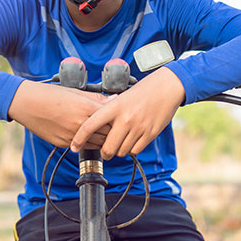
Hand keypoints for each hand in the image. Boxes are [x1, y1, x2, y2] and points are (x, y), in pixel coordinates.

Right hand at [8, 80, 113, 148]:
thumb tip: (113, 100)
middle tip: (117, 129)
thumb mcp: (75, 92)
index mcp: (85, 108)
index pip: (111, 119)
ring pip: (96, 144)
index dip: (118, 120)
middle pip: (107, 134)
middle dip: (113, 132)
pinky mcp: (63, 143)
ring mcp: (71, 136)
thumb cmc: (50, 95)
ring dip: (102, 140)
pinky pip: (82, 147)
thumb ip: (96, 98)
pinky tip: (89, 137)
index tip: (121, 119)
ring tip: (104, 135)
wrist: (27, 104)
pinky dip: (88, 143)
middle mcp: (80, 124)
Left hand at [70, 67, 184, 159]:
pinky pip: (135, 151)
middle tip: (105, 150)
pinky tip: (133, 140)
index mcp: (114, 107)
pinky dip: (132, 149)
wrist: (167, 87)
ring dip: (119, 150)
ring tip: (122, 141)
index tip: (74, 146)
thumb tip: (95, 125)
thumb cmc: (143, 91)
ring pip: (121, 151)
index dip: (79, 138)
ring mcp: (138, 127)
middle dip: (105, 152)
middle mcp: (125, 118)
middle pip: (107, 148)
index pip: (90, 125)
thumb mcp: (122, 97)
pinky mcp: (149, 134)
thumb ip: (109, 111)